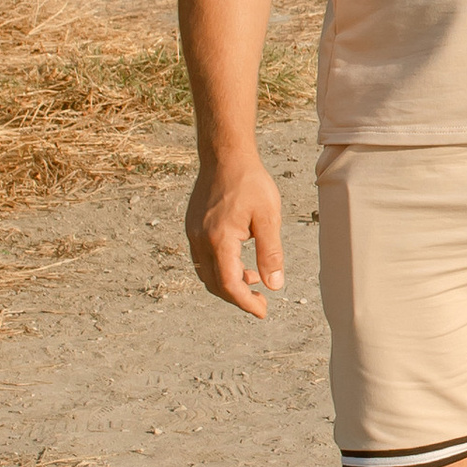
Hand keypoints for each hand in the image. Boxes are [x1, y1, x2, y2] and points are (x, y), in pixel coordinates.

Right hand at [186, 152, 284, 317]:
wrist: (225, 156)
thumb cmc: (250, 183)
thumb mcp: (269, 217)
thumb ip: (270, 253)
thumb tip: (274, 285)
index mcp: (219, 240)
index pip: (229, 284)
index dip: (246, 303)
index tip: (263, 311)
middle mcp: (200, 240)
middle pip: (215, 284)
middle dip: (238, 297)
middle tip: (261, 300)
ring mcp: (193, 234)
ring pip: (206, 273)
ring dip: (228, 283)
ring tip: (254, 279)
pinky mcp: (193, 227)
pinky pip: (203, 259)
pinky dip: (220, 269)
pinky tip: (239, 261)